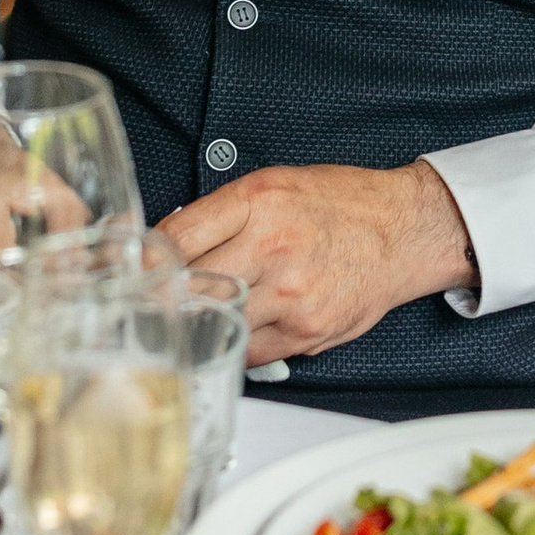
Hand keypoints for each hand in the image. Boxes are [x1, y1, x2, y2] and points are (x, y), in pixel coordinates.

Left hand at [154, 160, 473, 365]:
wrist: (404, 231)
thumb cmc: (341, 204)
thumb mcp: (275, 183)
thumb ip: (222, 212)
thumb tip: (167, 242)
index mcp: (260, 199)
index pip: (176, 236)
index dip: (143, 259)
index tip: (130, 270)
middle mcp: (274, 245)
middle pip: (188, 284)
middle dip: (161, 297)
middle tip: (143, 303)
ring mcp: (290, 293)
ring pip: (214, 320)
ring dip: (196, 323)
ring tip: (189, 318)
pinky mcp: (305, 331)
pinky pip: (246, 350)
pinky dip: (233, 342)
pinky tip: (235, 327)